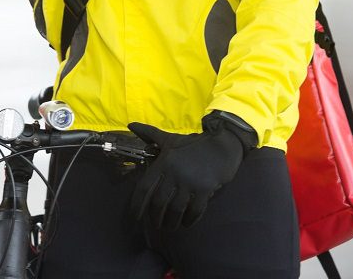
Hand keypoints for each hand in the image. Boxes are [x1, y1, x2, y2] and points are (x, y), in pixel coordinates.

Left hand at [128, 112, 256, 230]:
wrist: (221, 146)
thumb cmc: (192, 145)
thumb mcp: (169, 139)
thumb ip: (149, 134)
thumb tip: (131, 125)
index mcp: (163, 163)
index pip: (145, 187)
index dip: (138, 204)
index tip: (135, 216)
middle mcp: (174, 174)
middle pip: (159, 202)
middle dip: (155, 216)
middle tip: (155, 224)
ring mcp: (190, 182)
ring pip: (175, 209)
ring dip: (171, 221)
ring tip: (169, 226)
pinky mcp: (205, 190)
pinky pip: (194, 210)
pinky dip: (189, 220)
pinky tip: (186, 223)